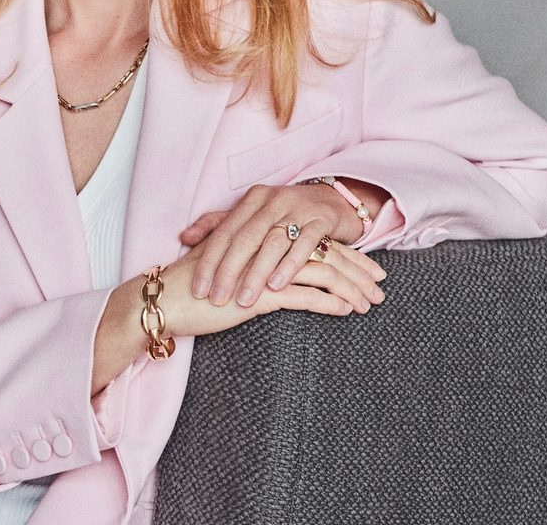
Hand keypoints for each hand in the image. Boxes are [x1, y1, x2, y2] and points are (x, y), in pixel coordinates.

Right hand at [160, 237, 384, 338]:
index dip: (342, 254)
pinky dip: (328, 302)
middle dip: (356, 269)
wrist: (166, 299)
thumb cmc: (194, 287)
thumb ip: (250, 261)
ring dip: (349, 287)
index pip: (311, 241)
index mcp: (260, 236)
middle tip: (381, 285)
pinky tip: (346, 311)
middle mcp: (264, 245)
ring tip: (370, 302)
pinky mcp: (258, 292)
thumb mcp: (229, 268)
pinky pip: (302, 296)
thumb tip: (275, 267)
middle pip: (322, 253)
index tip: (366, 267)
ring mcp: (262, 267)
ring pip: (318, 272)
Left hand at [178, 183, 386, 308]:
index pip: (224, 232)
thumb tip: (184, 237)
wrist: (333, 201)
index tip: (198, 289)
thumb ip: (219, 225)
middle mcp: (272, 201)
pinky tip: (278, 286)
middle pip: (245, 238)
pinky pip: (304, 244)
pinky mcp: (321, 221)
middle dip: (228, 271)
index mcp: (252, 200)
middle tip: (216, 299)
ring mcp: (298, 210)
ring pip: (272, 242)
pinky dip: (289, 265)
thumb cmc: (286, 214)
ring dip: (256, 273)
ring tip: (244, 300)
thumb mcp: (253, 215)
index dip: (209, 261)